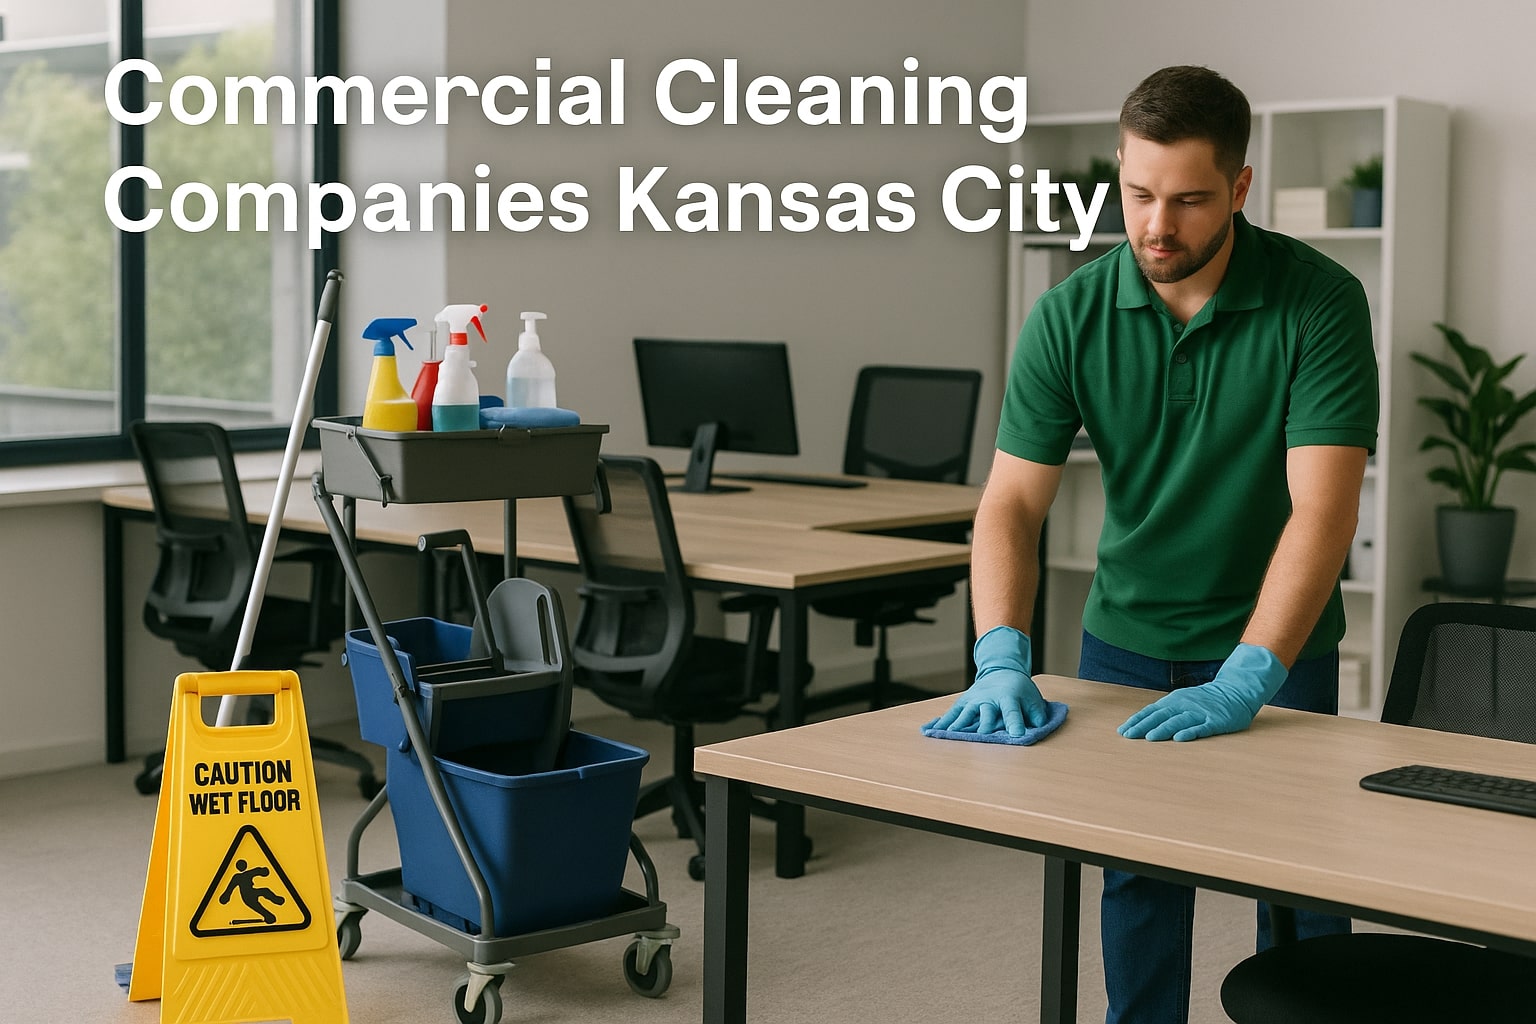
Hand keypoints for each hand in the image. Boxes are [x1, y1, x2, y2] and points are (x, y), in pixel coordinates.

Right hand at [925, 625, 1049, 736]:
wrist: (1001, 670)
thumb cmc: (1019, 689)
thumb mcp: (1033, 698)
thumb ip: (1036, 714)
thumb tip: (1037, 728)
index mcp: (1008, 697)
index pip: (1012, 711)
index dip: (1015, 722)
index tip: (1017, 734)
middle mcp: (989, 698)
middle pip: (986, 712)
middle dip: (984, 724)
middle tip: (982, 735)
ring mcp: (974, 700)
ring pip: (966, 713)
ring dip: (958, 724)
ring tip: (949, 734)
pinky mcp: (963, 703)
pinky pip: (951, 713)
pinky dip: (942, 722)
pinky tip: (931, 730)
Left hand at [1118, 643, 1288, 741]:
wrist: (1235, 691)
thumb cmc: (1204, 700)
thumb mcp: (1182, 700)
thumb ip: (1165, 710)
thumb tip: (1143, 721)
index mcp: (1174, 701)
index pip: (1151, 711)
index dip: (1137, 720)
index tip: (1122, 731)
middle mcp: (1184, 705)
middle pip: (1160, 716)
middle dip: (1143, 726)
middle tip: (1129, 736)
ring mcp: (1199, 713)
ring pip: (1178, 721)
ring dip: (1163, 729)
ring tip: (1150, 737)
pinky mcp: (1215, 721)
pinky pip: (1201, 727)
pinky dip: (1189, 732)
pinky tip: (1180, 738)